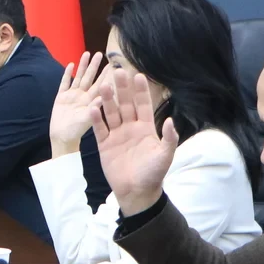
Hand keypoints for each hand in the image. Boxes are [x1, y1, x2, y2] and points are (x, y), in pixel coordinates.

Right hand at [50, 52, 108, 157]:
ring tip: (87, 53)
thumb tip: (103, 96)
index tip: (113, 64)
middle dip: (95, 66)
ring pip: (79, 77)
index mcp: (92, 102)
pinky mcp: (61, 98)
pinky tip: (71, 65)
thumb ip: (94, 109)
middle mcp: (84, 97)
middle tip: (101, 54)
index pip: (101, 85)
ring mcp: (72, 96)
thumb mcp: (87, 121)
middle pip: (90, 78)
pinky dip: (67, 74)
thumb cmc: (76, 133)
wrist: (61, 139)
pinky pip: (65, 83)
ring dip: (83, 66)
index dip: (106, 75)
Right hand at [92, 70, 178, 217]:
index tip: (139, 76)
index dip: (141, 91)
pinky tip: (92, 107)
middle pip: (126, 104)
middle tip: (117, 71)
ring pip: (111, 113)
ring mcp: (117, 135)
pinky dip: (96, 119)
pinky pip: (100, 129)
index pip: (144, 105)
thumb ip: (169, 138)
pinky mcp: (105, 145)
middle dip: (122, 88)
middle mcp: (131, 128)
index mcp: (146, 129)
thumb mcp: (165, 156)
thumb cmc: (153, 174)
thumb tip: (171, 121)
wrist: (136, 192)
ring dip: (108, 100)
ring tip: (102, 86)